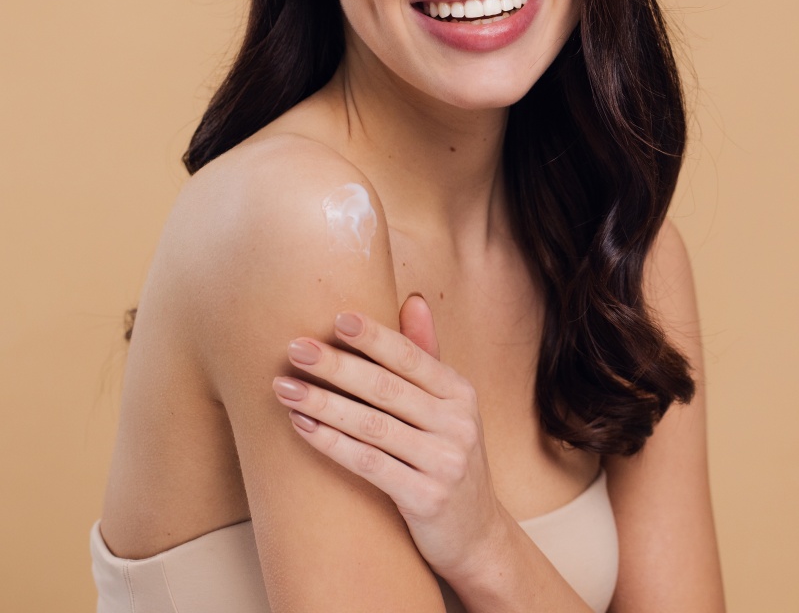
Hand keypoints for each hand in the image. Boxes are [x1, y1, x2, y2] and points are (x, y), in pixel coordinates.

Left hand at [272, 294, 507, 581]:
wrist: (476, 535)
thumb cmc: (448, 458)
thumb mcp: (448, 407)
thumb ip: (427, 356)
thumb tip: (414, 300)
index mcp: (460, 393)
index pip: (412, 357)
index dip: (374, 336)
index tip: (337, 318)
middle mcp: (458, 423)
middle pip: (387, 388)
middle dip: (337, 366)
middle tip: (295, 348)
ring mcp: (445, 462)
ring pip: (372, 426)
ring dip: (323, 403)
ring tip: (285, 388)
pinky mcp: (427, 499)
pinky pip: (369, 465)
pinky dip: (332, 443)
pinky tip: (303, 427)